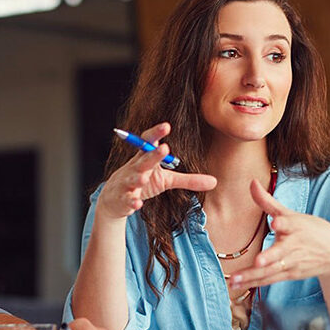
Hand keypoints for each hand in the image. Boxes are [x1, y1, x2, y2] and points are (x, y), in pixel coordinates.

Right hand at [96, 122, 216, 221]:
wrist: (115, 200)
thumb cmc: (142, 183)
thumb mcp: (166, 180)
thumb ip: (188, 180)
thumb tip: (214, 182)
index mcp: (145, 158)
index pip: (148, 142)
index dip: (156, 134)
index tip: (166, 126)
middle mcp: (135, 168)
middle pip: (143, 160)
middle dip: (152, 155)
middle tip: (164, 148)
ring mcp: (127, 183)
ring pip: (132, 179)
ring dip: (137, 178)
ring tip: (143, 178)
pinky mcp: (122, 199)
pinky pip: (126, 199)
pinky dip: (131, 201)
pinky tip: (136, 203)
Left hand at [227, 178, 329, 290]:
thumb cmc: (311, 231)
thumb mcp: (291, 214)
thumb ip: (267, 201)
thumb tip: (251, 181)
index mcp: (295, 227)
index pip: (290, 224)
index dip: (283, 223)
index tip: (276, 223)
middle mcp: (294, 245)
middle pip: (280, 252)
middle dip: (270, 257)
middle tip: (258, 262)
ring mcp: (292, 262)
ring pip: (271, 271)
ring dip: (252, 277)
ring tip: (234, 281)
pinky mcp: (290, 274)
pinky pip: (269, 280)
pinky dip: (254, 284)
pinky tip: (237, 286)